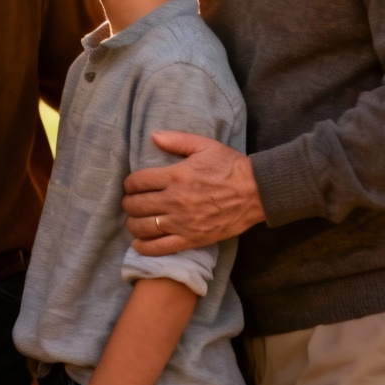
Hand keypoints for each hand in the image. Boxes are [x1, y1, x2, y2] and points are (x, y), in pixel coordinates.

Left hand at [122, 131, 264, 254]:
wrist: (256, 192)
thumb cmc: (230, 166)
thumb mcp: (204, 145)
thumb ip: (176, 140)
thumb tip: (153, 136)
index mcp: (176, 175)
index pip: (138, 181)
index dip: (129, 183)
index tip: (130, 185)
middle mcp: (175, 200)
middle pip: (137, 205)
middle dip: (128, 203)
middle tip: (130, 202)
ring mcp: (183, 222)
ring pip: (145, 227)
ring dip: (133, 223)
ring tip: (134, 220)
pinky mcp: (193, 239)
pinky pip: (162, 247)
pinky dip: (145, 247)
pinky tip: (139, 243)